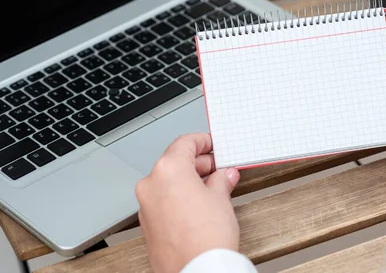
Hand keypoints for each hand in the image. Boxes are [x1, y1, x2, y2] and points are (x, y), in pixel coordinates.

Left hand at [135, 133, 240, 272]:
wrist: (197, 271)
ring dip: (190, 181)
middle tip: (221, 168)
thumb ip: (221, 180)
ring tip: (214, 188)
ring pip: (169, 182)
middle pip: (175, 162)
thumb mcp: (221, 198)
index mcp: (168, 170)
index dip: (203, 142)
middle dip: (200, 164)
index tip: (213, 145)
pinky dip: (180, 197)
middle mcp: (151, 184)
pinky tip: (200, 205)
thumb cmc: (206, 238)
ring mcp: (146, 205)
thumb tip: (224, 176)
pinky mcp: (147, 223)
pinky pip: (164, 200)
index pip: (185, 143)